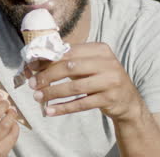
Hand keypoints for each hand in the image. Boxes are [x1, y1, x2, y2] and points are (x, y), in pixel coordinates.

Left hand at [28, 43, 145, 122]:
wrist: (127, 100)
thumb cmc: (100, 78)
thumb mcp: (88, 65)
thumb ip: (67, 61)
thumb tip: (36, 63)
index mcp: (100, 49)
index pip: (68, 52)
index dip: (47, 60)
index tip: (31, 67)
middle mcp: (107, 63)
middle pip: (70, 68)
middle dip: (47, 76)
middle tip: (32, 84)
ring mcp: (110, 81)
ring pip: (74, 87)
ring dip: (52, 92)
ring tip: (37, 97)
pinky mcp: (110, 99)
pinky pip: (81, 104)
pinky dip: (63, 107)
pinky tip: (50, 110)